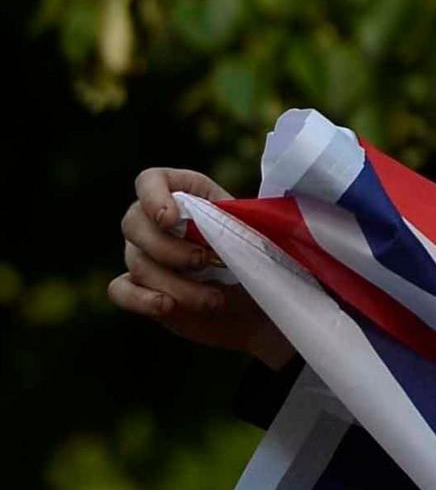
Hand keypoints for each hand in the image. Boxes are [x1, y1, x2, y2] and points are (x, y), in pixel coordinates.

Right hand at [109, 167, 296, 368]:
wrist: (261, 308)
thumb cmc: (258, 263)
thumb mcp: (255, 238)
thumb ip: (234, 224)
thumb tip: (225, 219)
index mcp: (184, 195)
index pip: (149, 181)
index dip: (152, 196)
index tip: (170, 218)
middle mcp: (155, 222)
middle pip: (134, 224)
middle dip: (169, 248)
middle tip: (205, 262)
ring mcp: (144, 255)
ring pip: (139, 263)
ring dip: (177, 284)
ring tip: (215, 299)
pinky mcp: (142, 289)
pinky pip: (120, 290)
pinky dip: (140, 299)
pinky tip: (166, 306)